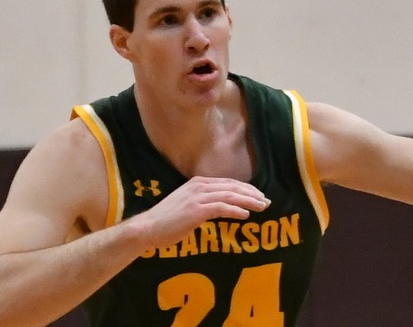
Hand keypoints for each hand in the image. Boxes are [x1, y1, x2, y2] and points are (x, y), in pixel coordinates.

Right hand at [126, 176, 268, 248]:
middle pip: (233, 187)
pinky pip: (222, 208)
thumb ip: (204, 203)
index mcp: (198, 183)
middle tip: (266, 200)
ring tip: (262, 207)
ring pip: (230, 196)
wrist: (146, 229)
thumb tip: (221, 208)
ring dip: (249, 201)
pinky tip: (245, 214)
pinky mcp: (196, 210)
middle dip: (252, 193)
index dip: (246, 188)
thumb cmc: (166, 221)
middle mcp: (199, 186)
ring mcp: (198, 197)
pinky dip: (236, 210)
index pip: (228, 183)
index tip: (259, 195)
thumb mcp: (187, 206)